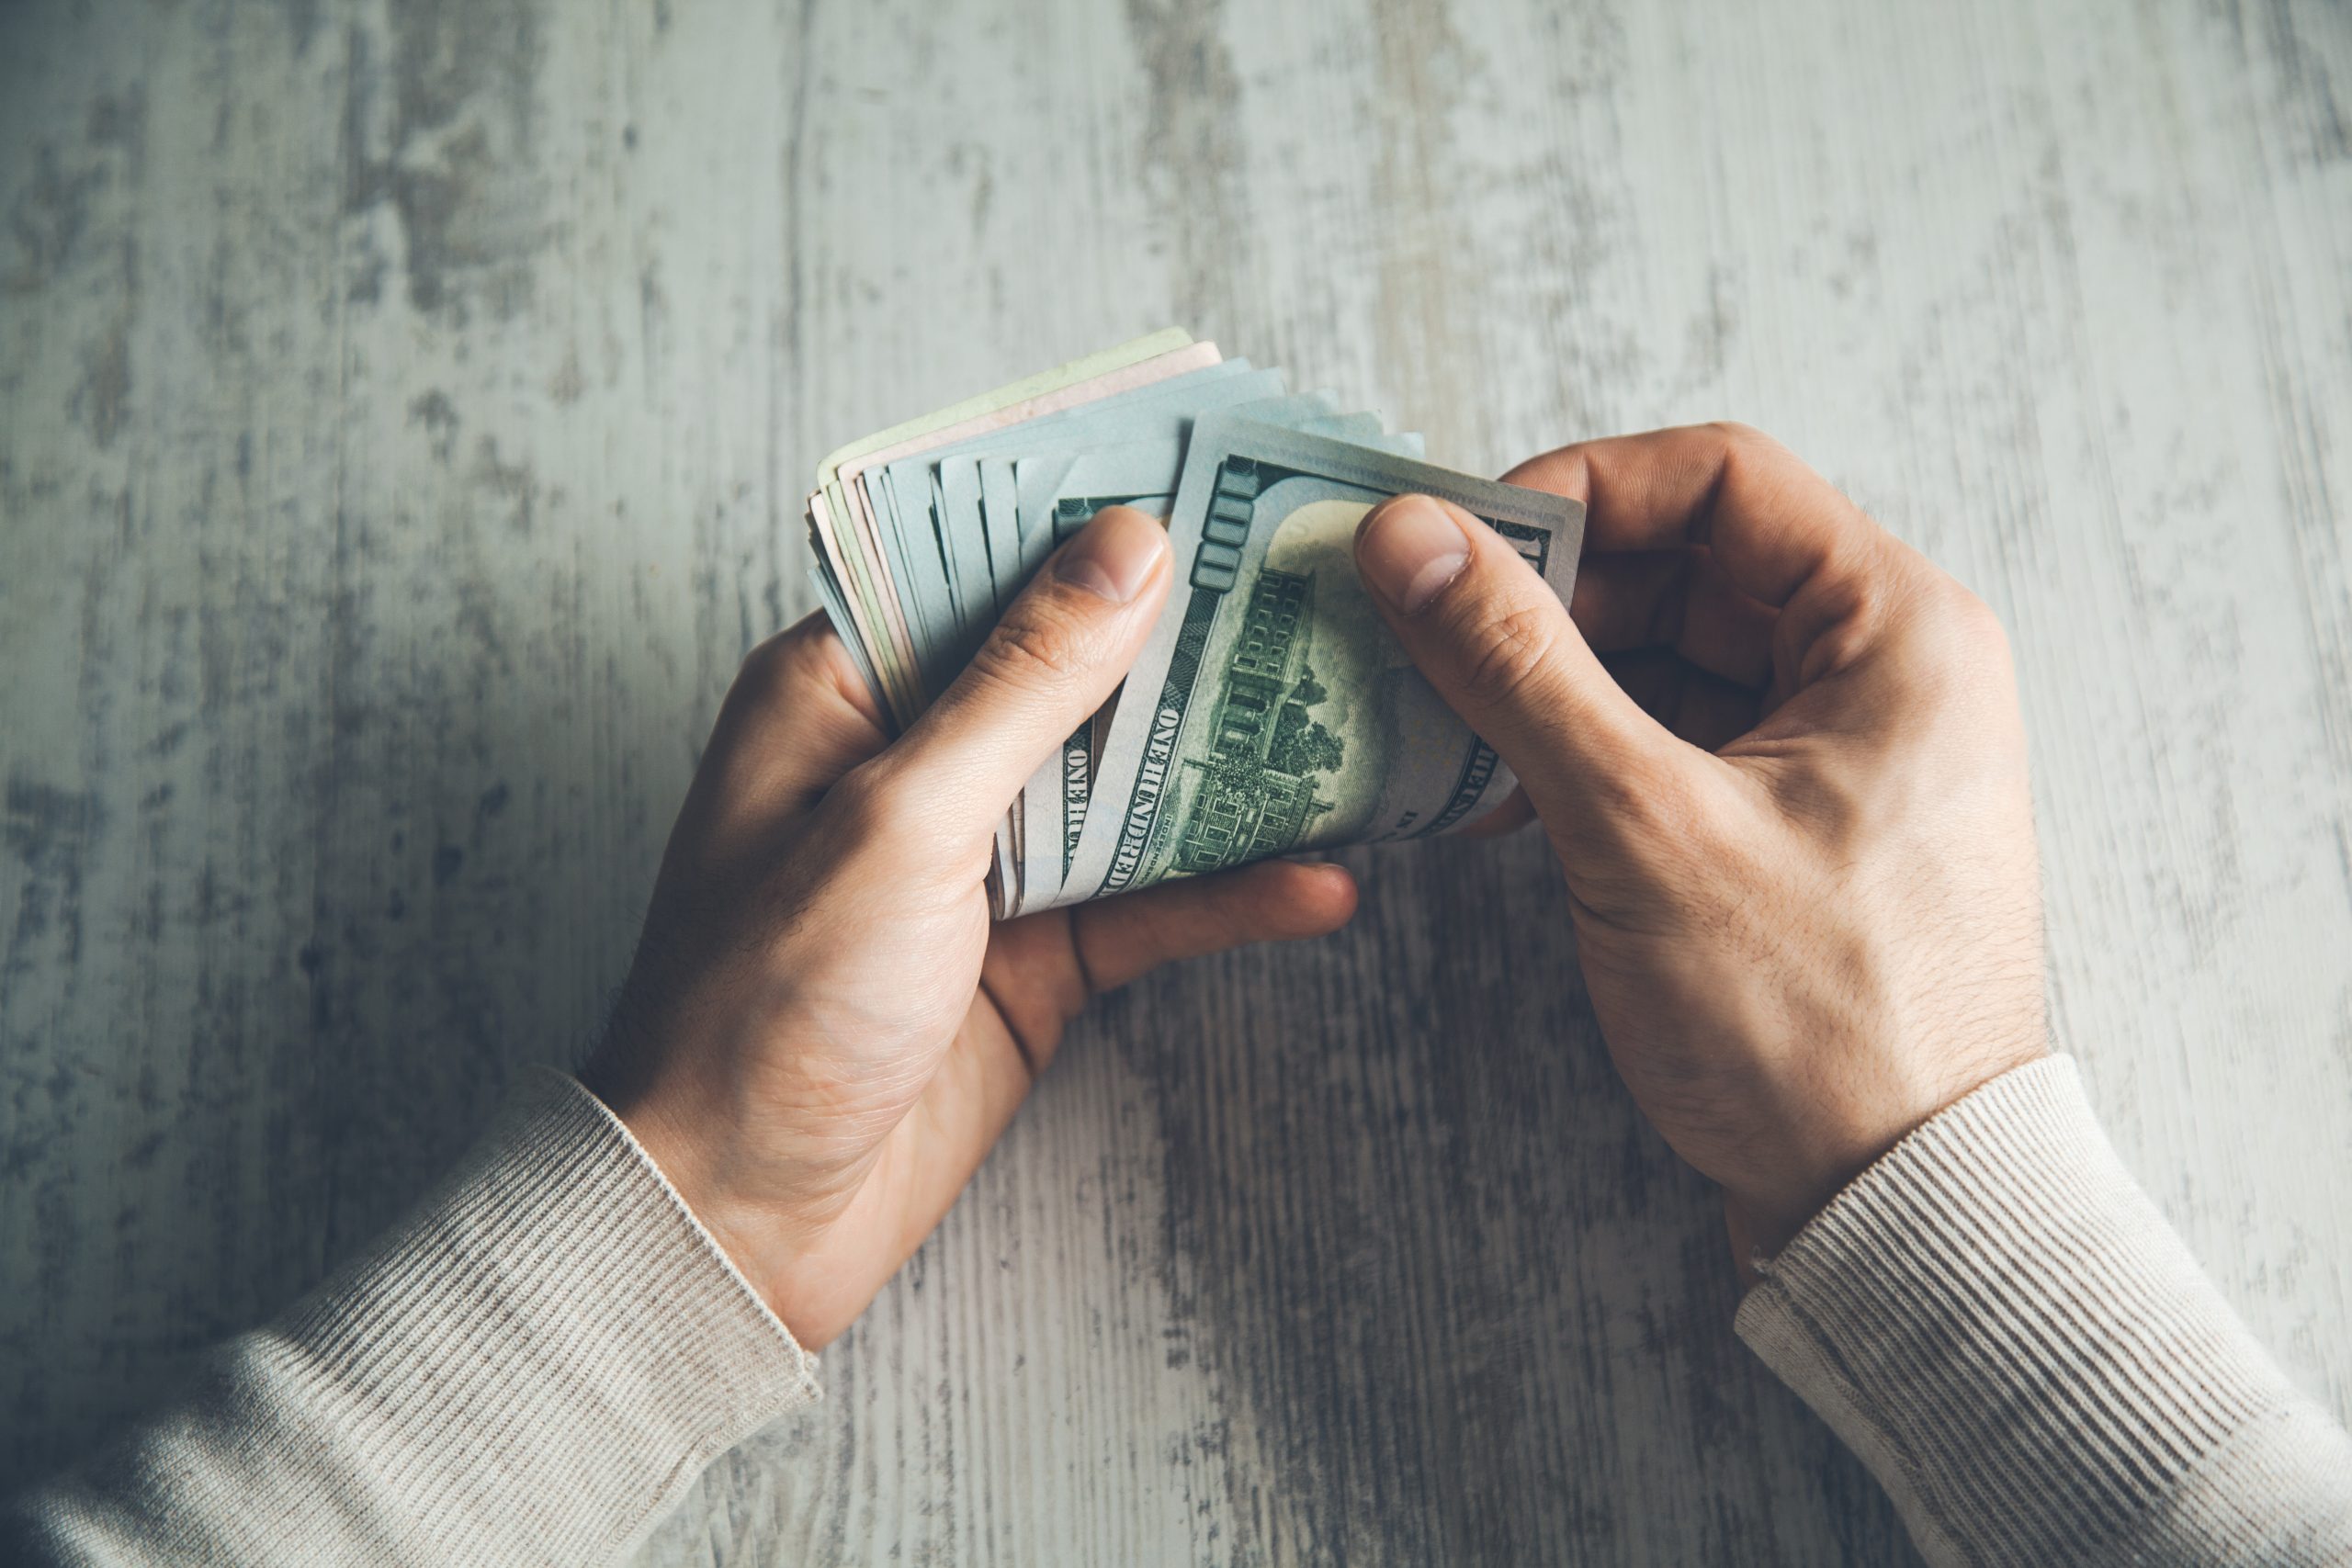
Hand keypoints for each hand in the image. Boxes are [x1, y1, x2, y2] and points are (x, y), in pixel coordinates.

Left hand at [584, 507, 1357, 1345]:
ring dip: (1231, 768)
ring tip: (1353, 723)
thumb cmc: (764, 1007)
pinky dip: (1227, 896)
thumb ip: (1022, 684)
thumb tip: (1127, 547)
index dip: (1086, 516)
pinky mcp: (1035, 955)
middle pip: (1073, 668)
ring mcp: (980, 860)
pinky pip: (1149, 904)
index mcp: (840, 692)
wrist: (739, 1221)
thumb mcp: (901, 820)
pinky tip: (1318, 882)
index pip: (976, 562)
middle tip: (1320, 591)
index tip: (1209, 471)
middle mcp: (913, 760)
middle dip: (1189, 637)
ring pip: (1129, 784)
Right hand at [1352, 424, 2046, 1263]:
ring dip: (1550, 681)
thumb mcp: (1641, 824)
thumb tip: (1410, 539)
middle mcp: (1883, 669)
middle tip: (1421, 635)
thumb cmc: (1811, 1023)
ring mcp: (1841, 753)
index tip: (1457, 542)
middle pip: (1686, 564)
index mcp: (1896, 628)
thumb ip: (1518, 667)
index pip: (1719, 476)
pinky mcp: (1796, 828)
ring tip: (1437, 723)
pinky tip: (1492, 794)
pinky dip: (1584, 753)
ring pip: (1670, 656)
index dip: (1576, 489)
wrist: (1896, 1210)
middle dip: (1545, 596)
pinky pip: (1675, 741)